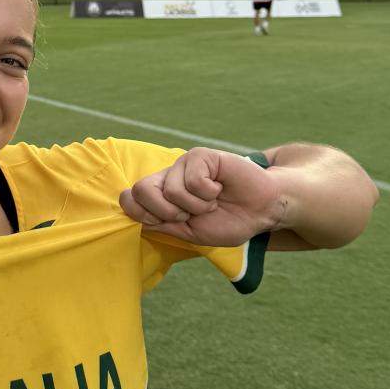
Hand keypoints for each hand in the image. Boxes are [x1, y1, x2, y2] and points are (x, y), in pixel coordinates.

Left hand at [119, 148, 283, 246]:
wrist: (260, 212)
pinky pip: (193, 180)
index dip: (145, 215)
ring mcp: (183, 164)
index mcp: (160, 195)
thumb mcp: (188, 233)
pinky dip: (209, 193)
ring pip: (171, 190)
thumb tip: (131, 210)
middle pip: (140, 190)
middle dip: (168, 212)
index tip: (171, 222)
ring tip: (212, 202)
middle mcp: (168, 177)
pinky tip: (220, 188)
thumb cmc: (226, 221)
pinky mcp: (201, 155)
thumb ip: (159, 223)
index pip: (129, 199)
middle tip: (191, 215)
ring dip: (196, 206)